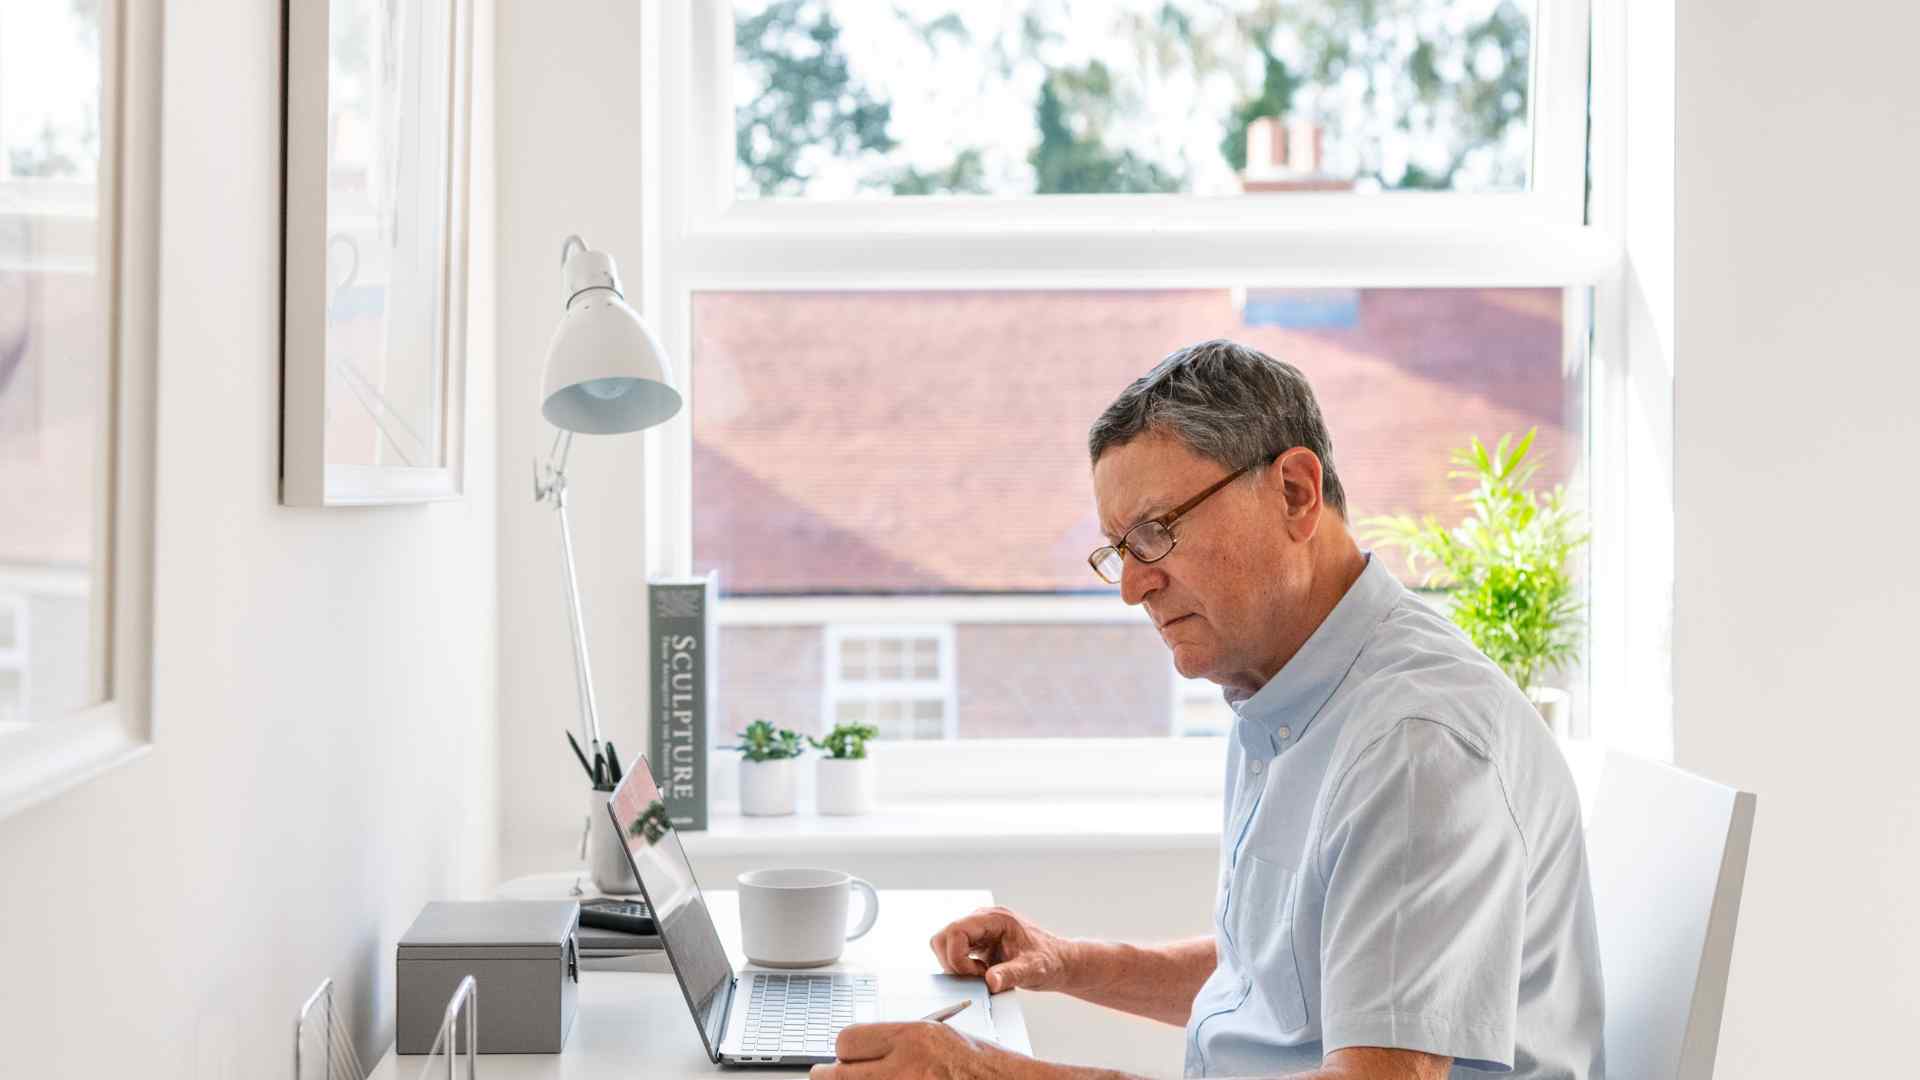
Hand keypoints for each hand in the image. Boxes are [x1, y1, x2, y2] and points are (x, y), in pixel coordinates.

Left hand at [810, 1020, 1027, 1079]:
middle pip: (835, 1075)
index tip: (845, 1056)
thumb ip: (894, 1044)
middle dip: (829, 1076)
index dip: (843, 1050)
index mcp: (911, 1039)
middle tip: (826, 1076)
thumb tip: (854, 1055)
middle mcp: (904, 1069)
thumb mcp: (935, 1037)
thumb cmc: (977, 1063)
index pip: (846, 1040)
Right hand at [929, 906, 1079, 993]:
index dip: (957, 956)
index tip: (977, 974)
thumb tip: (990, 982)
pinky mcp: (977, 942)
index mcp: (995, 919)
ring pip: (945, 943)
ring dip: (956, 965)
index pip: (956, 930)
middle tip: (977, 976)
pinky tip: (981, 974)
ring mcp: (978, 930)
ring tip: (981, 975)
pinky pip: (954, 951)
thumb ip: (1011, 974)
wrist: (1059, 962)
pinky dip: (961, 967)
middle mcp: (983, 920)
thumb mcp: (1033, 970)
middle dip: (953, 962)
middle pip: (944, 936)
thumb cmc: (1049, 961)